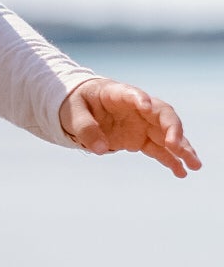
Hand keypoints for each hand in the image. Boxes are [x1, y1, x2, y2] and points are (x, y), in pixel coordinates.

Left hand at [59, 77, 201, 178]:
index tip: (146, 106)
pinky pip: (159, 149)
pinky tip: (181, 172)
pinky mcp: (140, 138)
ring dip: (181, 149)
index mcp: (118, 94)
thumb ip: (85, 128)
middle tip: (176, 146)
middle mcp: (138, 108)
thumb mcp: (72, 113)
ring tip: (194, 165)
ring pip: (167, 134)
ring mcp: (142, 123)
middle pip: (162, 115)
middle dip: (172, 129)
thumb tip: (99, 148)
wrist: (81, 109)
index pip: (133, 95)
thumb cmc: (77, 104)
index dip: (140, 99)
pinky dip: (170, 160)